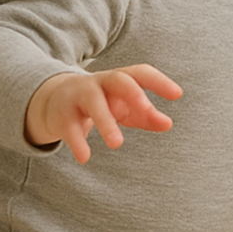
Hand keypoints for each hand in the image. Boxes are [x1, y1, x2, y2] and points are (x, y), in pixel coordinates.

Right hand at [25, 64, 183, 162]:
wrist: (54, 100)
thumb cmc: (101, 102)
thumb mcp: (124, 107)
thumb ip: (147, 115)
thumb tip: (168, 124)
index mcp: (119, 80)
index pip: (141, 73)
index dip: (159, 82)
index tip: (178, 94)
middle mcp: (99, 83)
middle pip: (117, 80)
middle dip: (132, 93)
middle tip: (147, 109)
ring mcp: (79, 96)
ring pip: (93, 104)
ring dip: (106, 122)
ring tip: (117, 144)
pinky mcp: (62, 115)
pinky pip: (70, 127)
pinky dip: (77, 142)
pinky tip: (85, 158)